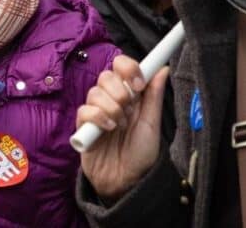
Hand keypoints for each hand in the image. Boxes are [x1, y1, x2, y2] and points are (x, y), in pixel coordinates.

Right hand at [76, 55, 168, 201]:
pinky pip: (84, 111)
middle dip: (119, 91)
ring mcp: (96, 112)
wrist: (127, 180)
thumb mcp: (152, 124)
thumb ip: (154, 96)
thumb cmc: (140, 153)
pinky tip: (108, 129)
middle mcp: (111, 99)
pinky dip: (97, 117)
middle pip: (106, 75)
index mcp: (130, 95)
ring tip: (120, 125)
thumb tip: (163, 69)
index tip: (138, 83)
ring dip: (111, 107)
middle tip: (129, 109)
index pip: (121, 66)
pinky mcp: (83, 126)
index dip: (128, 68)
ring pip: (95, 92)